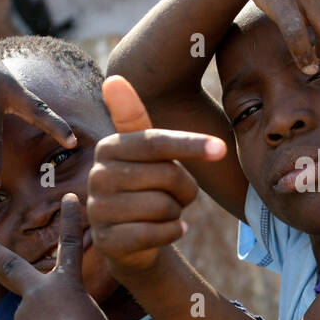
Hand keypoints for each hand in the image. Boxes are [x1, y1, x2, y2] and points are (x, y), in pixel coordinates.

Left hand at [0, 193, 115, 319]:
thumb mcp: (89, 314)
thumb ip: (66, 302)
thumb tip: (43, 310)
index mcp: (66, 285)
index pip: (71, 244)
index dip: (72, 219)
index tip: (70, 197)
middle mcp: (38, 294)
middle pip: (10, 266)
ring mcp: (22, 316)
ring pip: (31, 318)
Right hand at [87, 76, 226, 276]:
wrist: (133, 240)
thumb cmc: (147, 187)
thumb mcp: (148, 153)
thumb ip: (134, 117)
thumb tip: (114, 78)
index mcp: (109, 147)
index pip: (155, 142)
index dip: (190, 145)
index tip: (221, 149)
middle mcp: (98, 176)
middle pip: (165, 175)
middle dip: (185, 189)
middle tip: (178, 196)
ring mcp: (99, 209)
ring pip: (163, 206)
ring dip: (176, 212)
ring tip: (165, 213)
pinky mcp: (108, 241)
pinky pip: (157, 233)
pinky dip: (173, 232)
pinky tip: (170, 230)